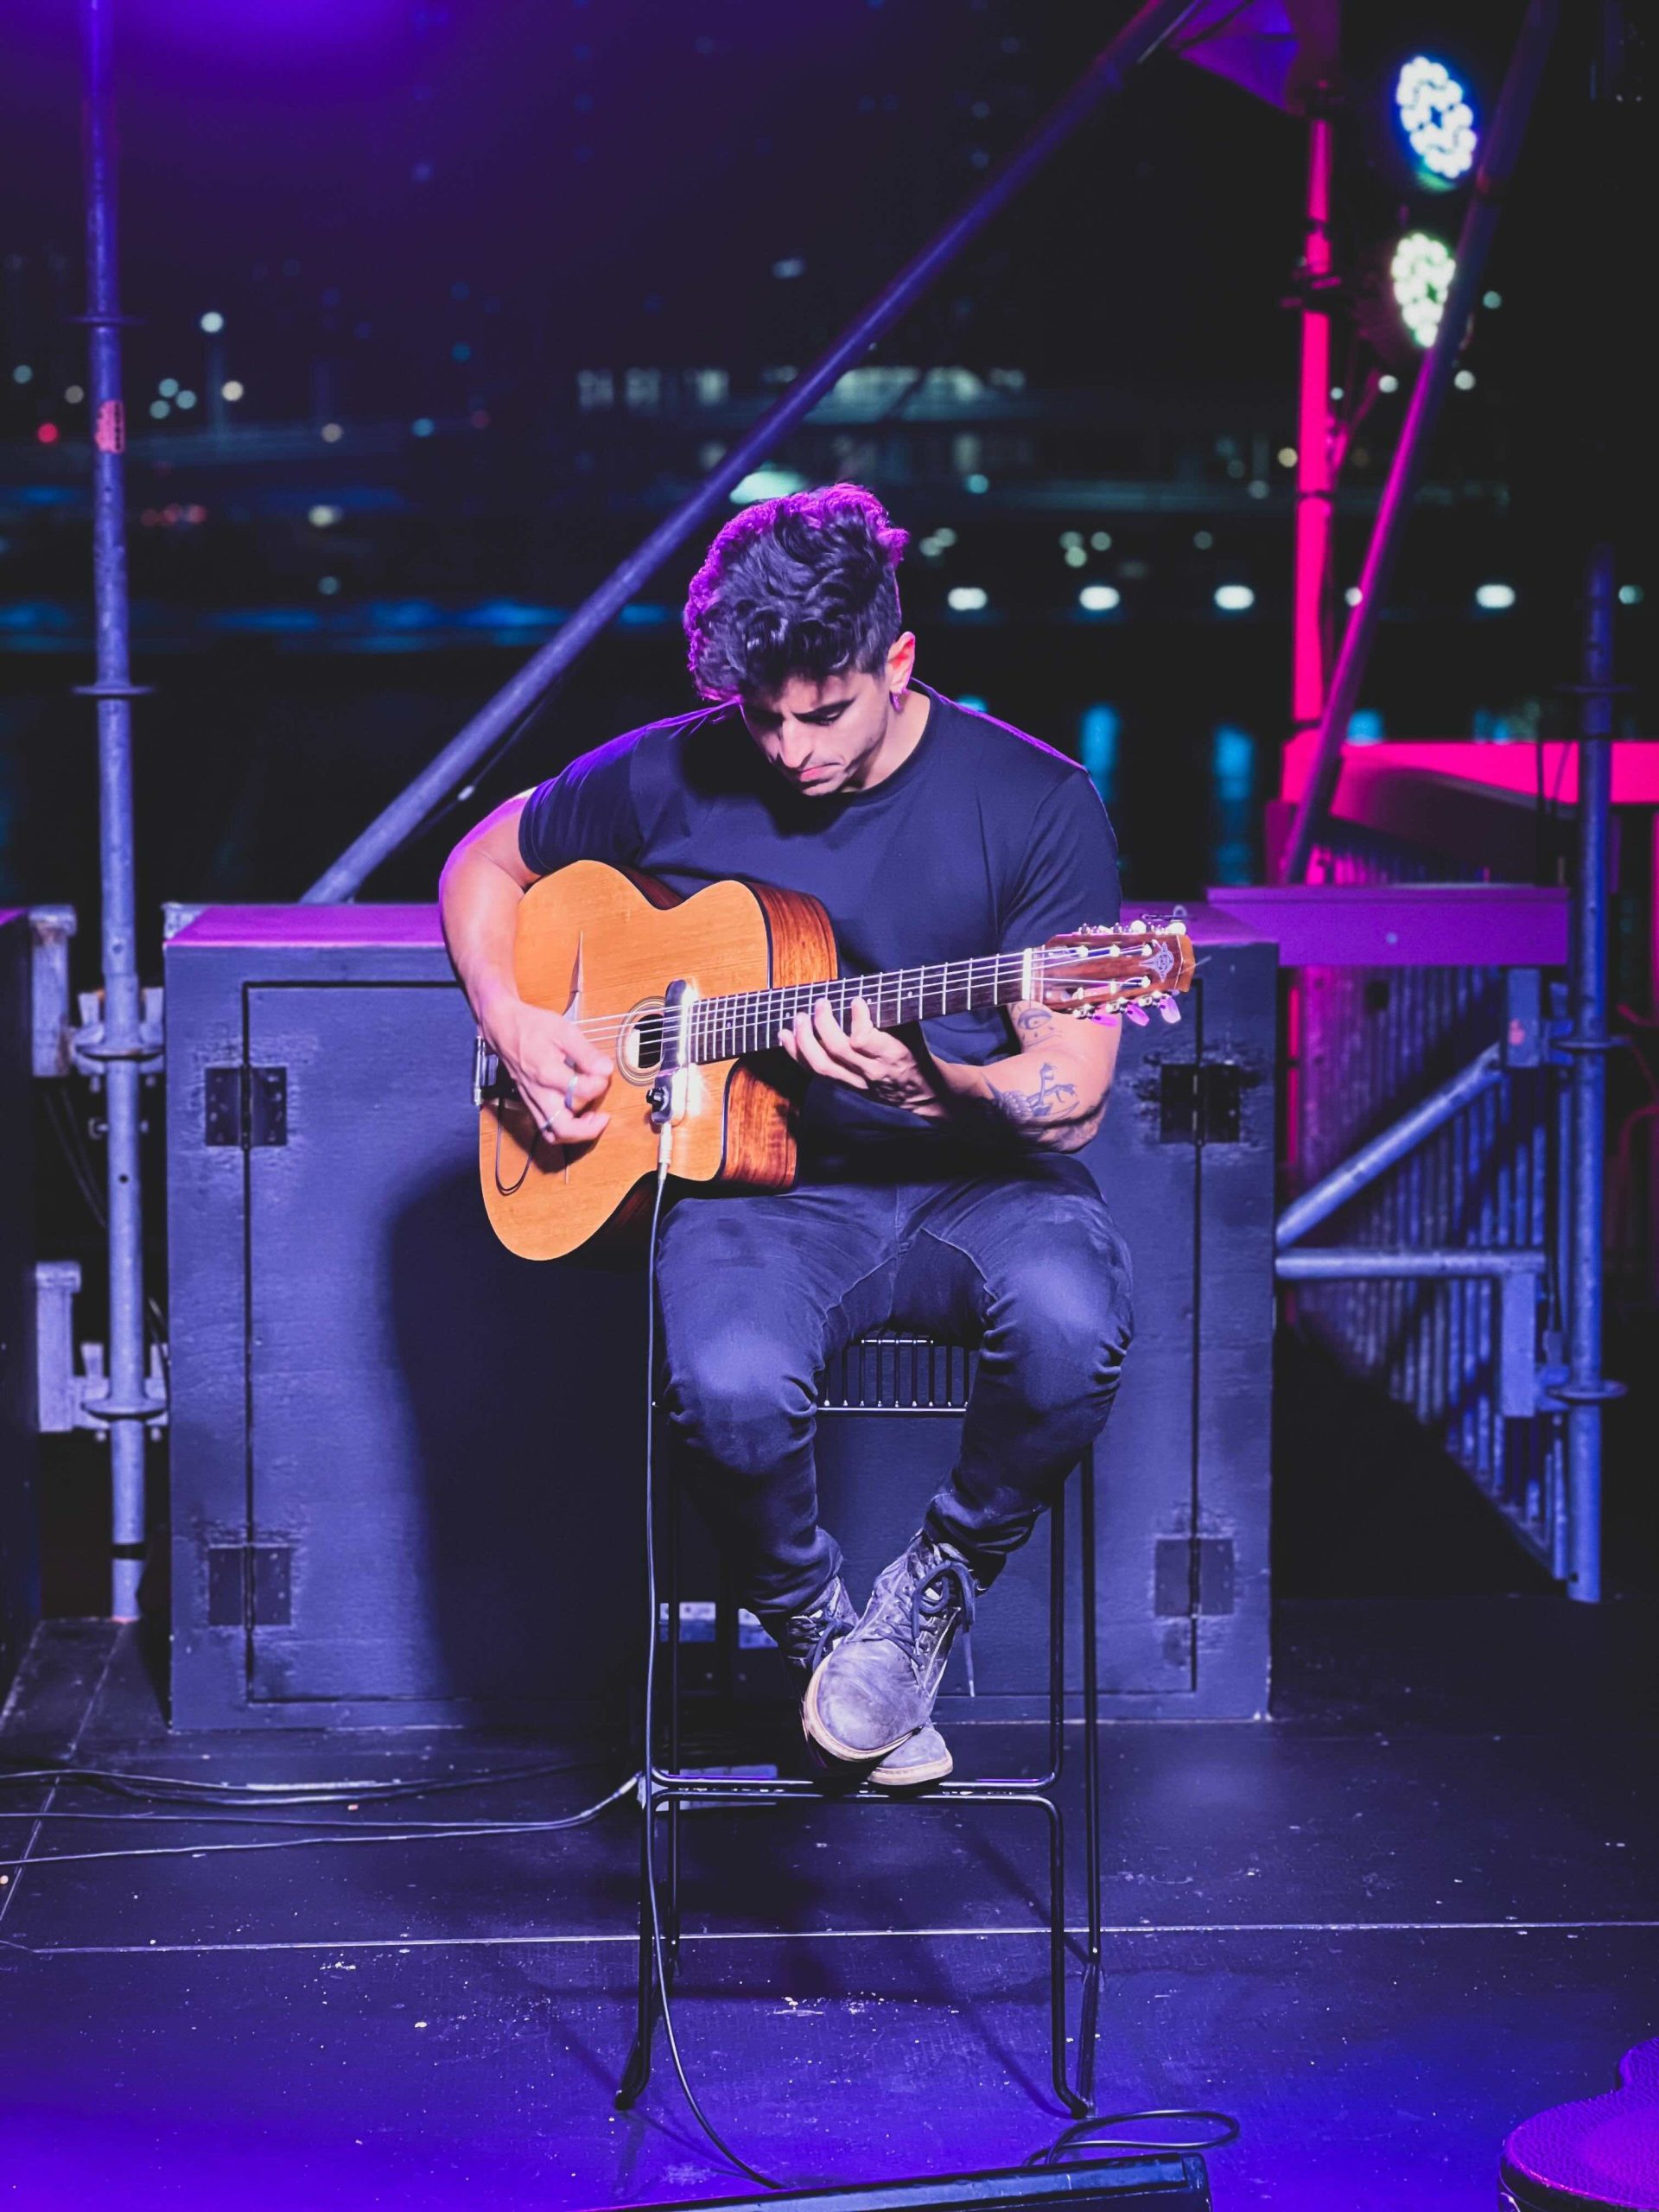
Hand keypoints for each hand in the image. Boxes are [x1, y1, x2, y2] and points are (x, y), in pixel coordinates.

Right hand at [483, 992, 611, 1144]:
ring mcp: (531, 1100)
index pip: (580, 1092)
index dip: (599, 1084)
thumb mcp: (563, 1031)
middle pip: (563, 1129)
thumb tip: (606, 1070)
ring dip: (575, 1133)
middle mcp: (538, 1093)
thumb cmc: (532, 1026)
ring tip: (591, 1119)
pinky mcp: (528, 1102)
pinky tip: (576, 1115)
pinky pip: (545, 1126)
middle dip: (588, 1129)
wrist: (502, 1027)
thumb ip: (586, 1053)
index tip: (604, 1072)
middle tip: (604, 1117)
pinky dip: (563, 1128)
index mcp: (546, 1073)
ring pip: (552, 1133)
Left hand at [780, 997, 945, 1117]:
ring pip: (821, 1065)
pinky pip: (814, 1072)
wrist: (919, 1092)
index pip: (864, 1039)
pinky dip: (796, 1053)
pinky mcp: (844, 1084)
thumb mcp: (913, 1031)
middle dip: (823, 1024)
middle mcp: (870, 1070)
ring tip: (798, 1018)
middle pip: (837, 1050)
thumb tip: (872, 984)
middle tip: (820, 1003)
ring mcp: (855, 1080)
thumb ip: (893, 1011)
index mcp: (891, 1055)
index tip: (855, 999)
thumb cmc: (916, 1054)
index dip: (857, 1018)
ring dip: (804, 1040)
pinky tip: (785, 1035)